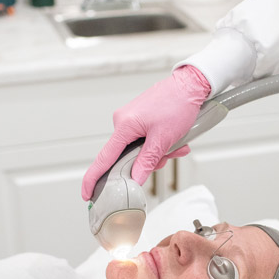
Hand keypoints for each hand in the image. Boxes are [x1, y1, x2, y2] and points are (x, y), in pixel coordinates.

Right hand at [81, 65, 210, 200]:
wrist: (191, 85)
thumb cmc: (178, 105)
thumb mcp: (163, 139)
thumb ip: (147, 162)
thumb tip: (135, 179)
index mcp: (123, 126)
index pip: (104, 158)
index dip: (94, 178)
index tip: (87, 193)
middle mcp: (123, 122)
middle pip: (127, 157)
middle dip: (150, 161)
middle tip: (168, 156)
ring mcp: (131, 120)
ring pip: (140, 150)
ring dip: (159, 153)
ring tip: (177, 145)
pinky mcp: (140, 119)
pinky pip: (146, 140)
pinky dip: (160, 144)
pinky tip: (176, 140)